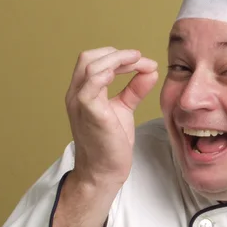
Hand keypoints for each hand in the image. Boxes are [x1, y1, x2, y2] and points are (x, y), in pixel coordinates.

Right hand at [65, 47, 158, 187]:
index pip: (94, 60)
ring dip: (118, 59)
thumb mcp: (124, 109)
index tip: (141, 61)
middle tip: (140, 60)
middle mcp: (77, 94)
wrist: (104, 172)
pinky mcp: (89, 113)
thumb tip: (150, 70)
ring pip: (90, 66)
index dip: (117, 55)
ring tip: (139, 63)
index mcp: (83, 91)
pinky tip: (123, 73)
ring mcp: (80, 103)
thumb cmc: (110, 143)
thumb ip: (134, 89)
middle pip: (89, 57)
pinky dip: (105, 73)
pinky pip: (90, 86)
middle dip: (117, 53)